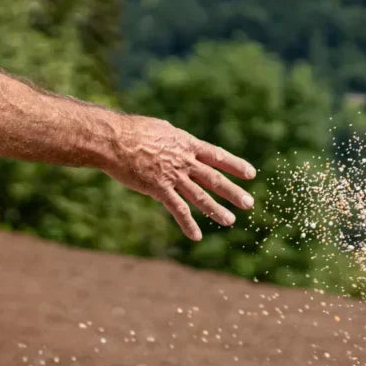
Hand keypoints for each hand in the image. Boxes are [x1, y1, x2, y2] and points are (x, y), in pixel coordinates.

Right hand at [103, 115, 256, 240]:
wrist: (114, 140)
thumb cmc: (132, 131)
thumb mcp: (160, 130)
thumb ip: (174, 141)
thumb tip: (179, 143)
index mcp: (185, 143)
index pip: (216, 155)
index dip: (235, 164)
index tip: (251, 173)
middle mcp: (183, 160)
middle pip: (213, 178)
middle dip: (232, 192)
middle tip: (249, 203)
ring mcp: (172, 176)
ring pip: (200, 195)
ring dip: (216, 210)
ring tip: (230, 221)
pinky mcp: (158, 189)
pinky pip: (177, 209)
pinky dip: (188, 223)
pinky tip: (197, 236)